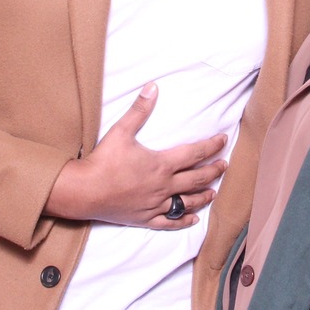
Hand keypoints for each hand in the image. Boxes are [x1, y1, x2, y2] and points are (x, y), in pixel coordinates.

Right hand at [44, 82, 228, 229]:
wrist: (84, 191)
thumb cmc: (103, 161)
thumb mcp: (121, 131)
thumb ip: (139, 110)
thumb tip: (153, 87)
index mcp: (162, 164)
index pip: (195, 153)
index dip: (212, 146)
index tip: (223, 141)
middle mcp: (164, 186)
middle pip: (196, 178)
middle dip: (213, 171)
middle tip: (224, 165)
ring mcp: (156, 204)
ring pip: (187, 202)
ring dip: (203, 197)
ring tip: (213, 192)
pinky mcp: (145, 218)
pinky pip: (170, 222)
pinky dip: (183, 221)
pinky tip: (193, 220)